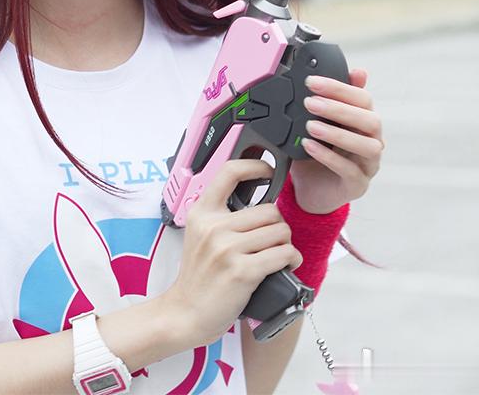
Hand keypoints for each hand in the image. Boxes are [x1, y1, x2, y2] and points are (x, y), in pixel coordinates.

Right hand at [161, 158, 303, 347]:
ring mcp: (227, 248)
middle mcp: (213, 226)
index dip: (255, 165)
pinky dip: (291, 260)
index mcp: (202, 213)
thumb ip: (222, 216)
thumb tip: (261, 204)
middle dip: (278, 226)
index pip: (229, 172)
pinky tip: (284, 266)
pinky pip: (284, 254)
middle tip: (271, 241)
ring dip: (285, 245)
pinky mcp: (243, 270)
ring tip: (276, 256)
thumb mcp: (200, 236)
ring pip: (281, 231)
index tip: (268, 171)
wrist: (187, 313)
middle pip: (270, 210)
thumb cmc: (199, 277)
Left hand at [292, 67, 384, 213]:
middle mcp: (372, 141)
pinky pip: (349, 170)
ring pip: (367, 146)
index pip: (363, 99)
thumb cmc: (317, 152)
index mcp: (364, 122)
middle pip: (370, 120)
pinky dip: (328, 156)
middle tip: (310, 102)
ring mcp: (368, 164)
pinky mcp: (357, 184)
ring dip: (338, 133)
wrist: (310, 189)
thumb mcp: (318, 123)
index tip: (313, 82)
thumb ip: (328, 100)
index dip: (340, 88)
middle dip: (340, 109)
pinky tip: (309, 146)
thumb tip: (340, 74)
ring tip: (310, 126)